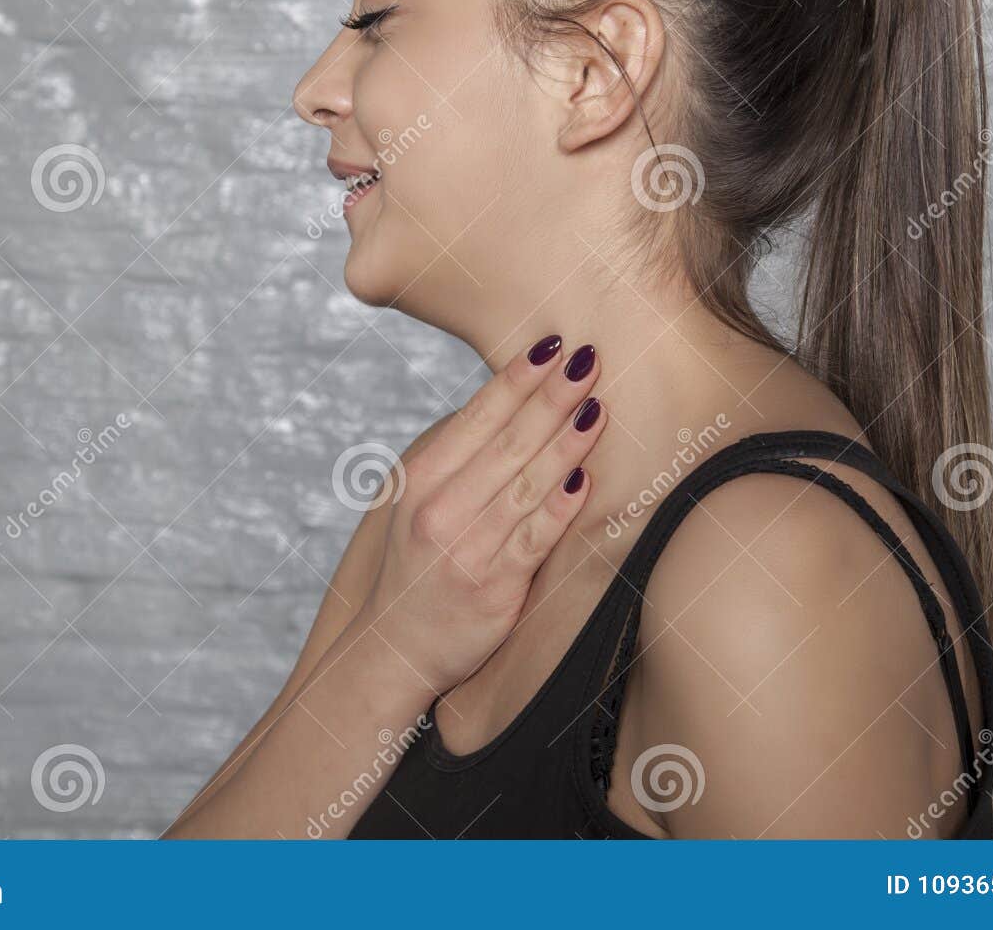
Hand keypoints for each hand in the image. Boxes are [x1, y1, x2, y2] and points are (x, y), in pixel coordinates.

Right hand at [358, 336, 605, 694]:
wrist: (394, 647)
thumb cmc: (417, 562)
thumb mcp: (417, 500)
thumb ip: (458, 456)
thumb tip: (511, 399)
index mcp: (422, 478)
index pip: (477, 417)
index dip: (517, 378)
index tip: (552, 344)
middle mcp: (440, 509)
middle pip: (508, 443)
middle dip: (552, 397)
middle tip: (589, 358)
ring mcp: (467, 549)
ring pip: (527, 485)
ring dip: (566, 442)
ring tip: (598, 406)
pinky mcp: (494, 588)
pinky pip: (535, 538)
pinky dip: (561, 506)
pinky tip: (585, 478)